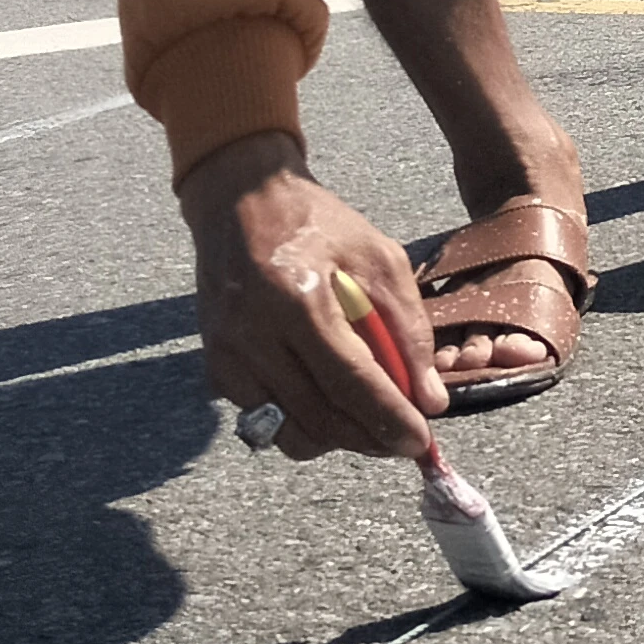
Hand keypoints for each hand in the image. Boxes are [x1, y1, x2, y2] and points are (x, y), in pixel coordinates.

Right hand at [177, 130, 440, 459]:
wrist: (242, 200)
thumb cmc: (320, 224)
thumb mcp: (380, 258)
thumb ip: (408, 329)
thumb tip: (429, 400)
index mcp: (298, 299)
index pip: (350, 382)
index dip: (389, 419)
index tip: (420, 442)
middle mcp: (253, 333)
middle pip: (319, 418)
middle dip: (369, 438)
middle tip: (402, 439)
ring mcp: (227, 354)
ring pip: (289, 431)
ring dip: (337, 439)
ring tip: (368, 421)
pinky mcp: (214, 367)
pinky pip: (264, 420)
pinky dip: (302, 422)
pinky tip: (327, 399)